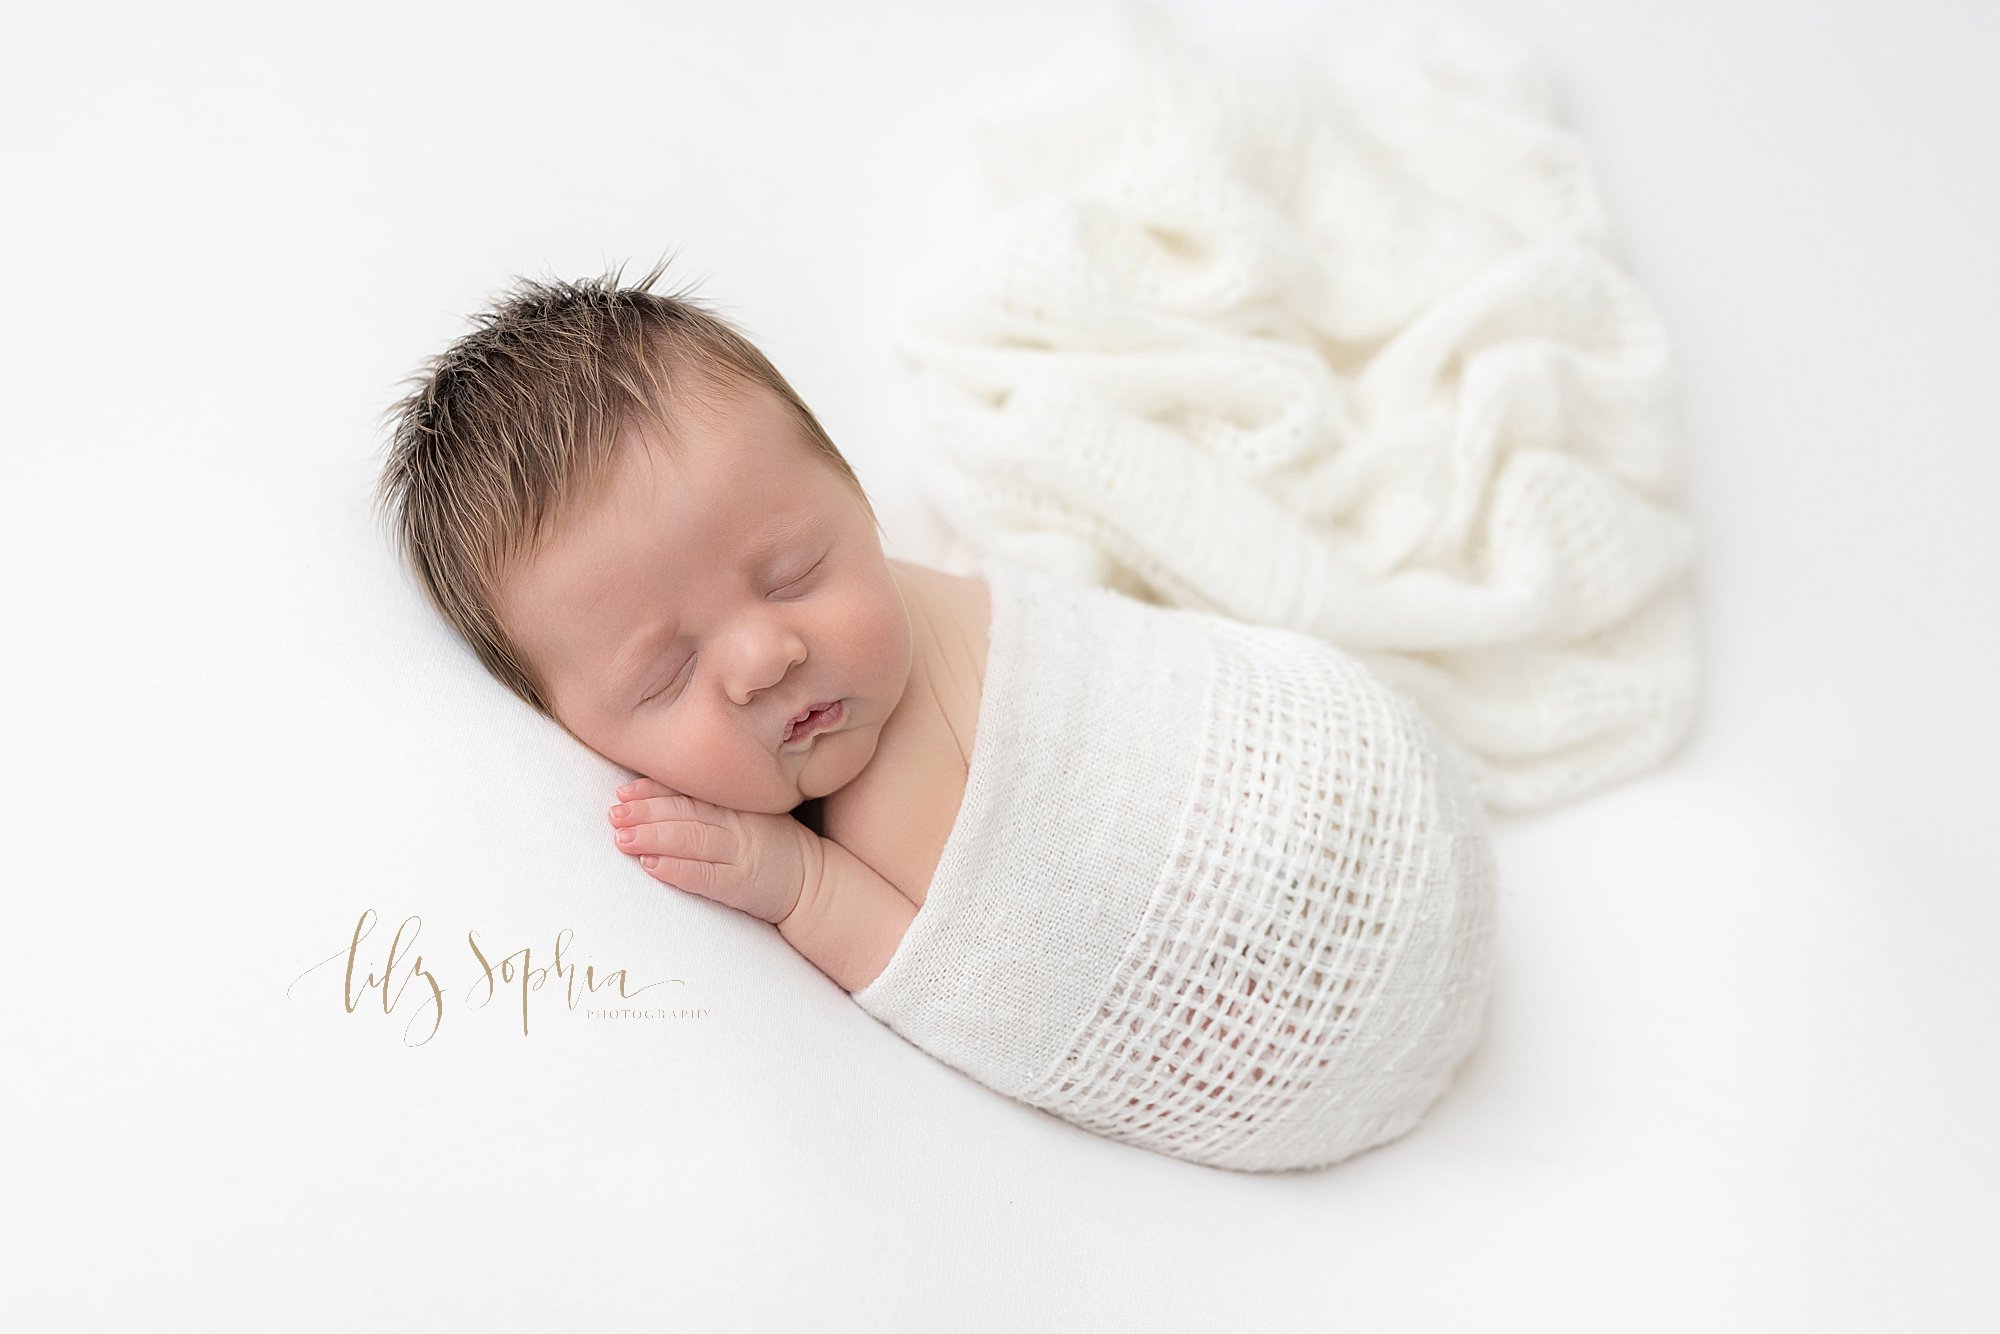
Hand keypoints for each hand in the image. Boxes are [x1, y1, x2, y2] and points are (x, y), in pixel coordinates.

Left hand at [606, 777, 820, 926]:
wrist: (811, 881)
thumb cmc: (772, 845)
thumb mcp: (747, 814)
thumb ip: (710, 805)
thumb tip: (657, 798)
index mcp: (735, 803)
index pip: (689, 791)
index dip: (654, 790)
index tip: (624, 791)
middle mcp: (736, 823)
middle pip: (685, 812)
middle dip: (645, 812)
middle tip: (614, 814)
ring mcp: (739, 853)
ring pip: (691, 840)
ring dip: (653, 838)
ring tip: (622, 839)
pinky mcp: (740, 884)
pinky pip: (704, 875)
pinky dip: (676, 869)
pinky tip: (651, 866)